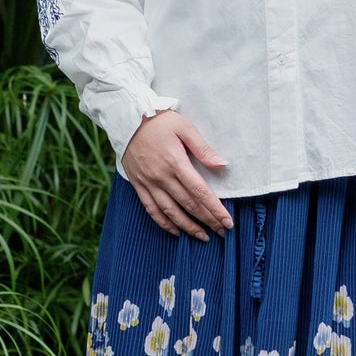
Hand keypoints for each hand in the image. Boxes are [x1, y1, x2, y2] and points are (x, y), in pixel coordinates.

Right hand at [121, 111, 232, 238]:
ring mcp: (148, 183)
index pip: (200, 193)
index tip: (228, 222)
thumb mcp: (185, 128)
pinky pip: (151, 209)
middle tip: (222, 232)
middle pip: (189, 205)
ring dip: (188, 227)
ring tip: (202, 236)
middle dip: (208, 221)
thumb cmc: (159, 121)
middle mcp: (162, 177)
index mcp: (176, 163)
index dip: (215, 210)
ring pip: (170, 212)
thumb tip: (222, 164)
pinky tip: (175, 231)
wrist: (127, 118)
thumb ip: (203, 149)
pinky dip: (163, 223)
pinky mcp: (138, 185)